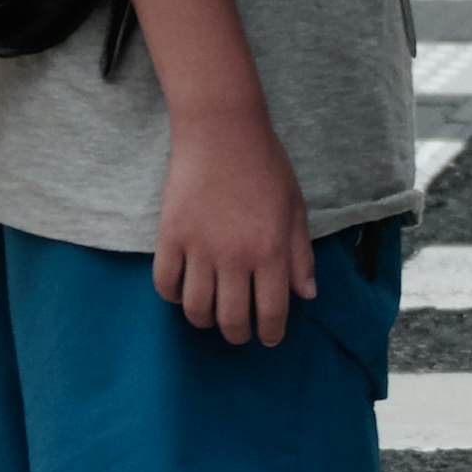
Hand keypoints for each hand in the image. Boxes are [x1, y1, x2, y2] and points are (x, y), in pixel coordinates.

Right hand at [155, 110, 313, 346]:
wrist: (221, 132)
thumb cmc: (265, 167)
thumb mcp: (295, 210)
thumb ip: (300, 256)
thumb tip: (305, 296)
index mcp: (271, 253)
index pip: (271, 312)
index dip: (269, 333)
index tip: (268, 338)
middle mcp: (235, 257)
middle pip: (231, 318)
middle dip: (237, 333)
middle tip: (239, 332)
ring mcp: (199, 248)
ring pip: (196, 308)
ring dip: (203, 321)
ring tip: (210, 317)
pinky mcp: (170, 236)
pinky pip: (165, 283)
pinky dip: (173, 296)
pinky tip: (183, 292)